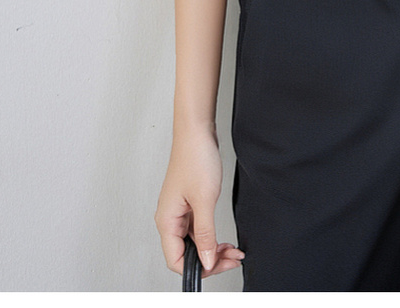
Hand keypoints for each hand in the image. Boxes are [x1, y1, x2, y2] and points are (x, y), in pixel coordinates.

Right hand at [154, 125, 244, 278]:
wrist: (197, 131)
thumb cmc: (195, 157)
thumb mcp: (204, 200)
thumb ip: (206, 233)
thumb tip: (206, 260)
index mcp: (166, 220)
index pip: (176, 260)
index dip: (199, 268)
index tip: (220, 264)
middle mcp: (170, 218)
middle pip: (186, 254)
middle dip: (210, 260)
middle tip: (232, 258)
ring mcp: (179, 211)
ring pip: (194, 243)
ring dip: (213, 249)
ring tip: (233, 250)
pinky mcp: (188, 204)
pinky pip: (198, 229)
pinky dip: (212, 236)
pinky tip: (224, 238)